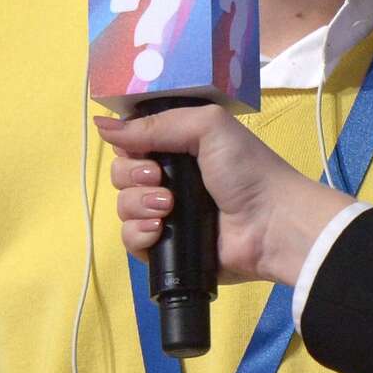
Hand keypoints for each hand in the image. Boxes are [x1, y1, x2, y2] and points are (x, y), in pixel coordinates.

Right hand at [97, 107, 355, 286]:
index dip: (128, 145)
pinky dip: (139, 234)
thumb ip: (157, 123)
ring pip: (123, 207)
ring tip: (169, 207)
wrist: (271, 225)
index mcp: (178, 148)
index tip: (141, 149)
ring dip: (138, 204)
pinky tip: (159, 230)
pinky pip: (131, 240)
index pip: (132, 143)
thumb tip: (102, 125)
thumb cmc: (246, 170)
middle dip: (132, 176)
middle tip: (161, 180)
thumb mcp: (208, 126)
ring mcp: (166, 216)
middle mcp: (169, 180)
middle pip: (122, 175)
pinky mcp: (166, 248)